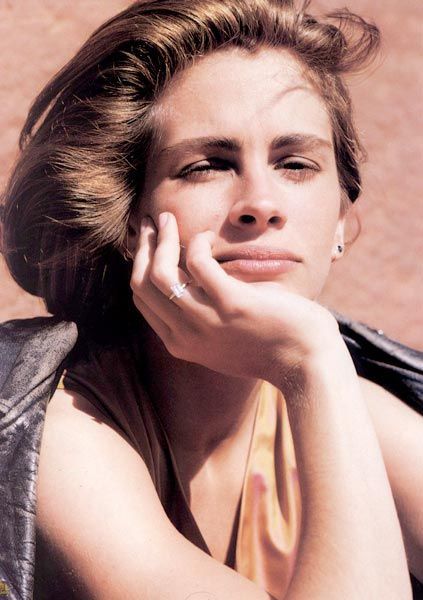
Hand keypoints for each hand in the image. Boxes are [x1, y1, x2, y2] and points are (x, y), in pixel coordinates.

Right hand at [130, 212, 339, 385]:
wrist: (307, 362)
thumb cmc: (271, 343)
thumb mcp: (224, 336)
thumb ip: (202, 315)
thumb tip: (190, 276)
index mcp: (181, 343)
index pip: (143, 300)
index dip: (140, 265)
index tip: (148, 242)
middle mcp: (186, 336)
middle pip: (143, 284)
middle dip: (144, 247)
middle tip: (152, 222)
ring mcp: (206, 322)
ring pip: (161, 273)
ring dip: (163, 239)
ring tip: (169, 218)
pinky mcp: (231, 304)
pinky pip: (198, 263)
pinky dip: (199, 242)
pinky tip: (208, 235)